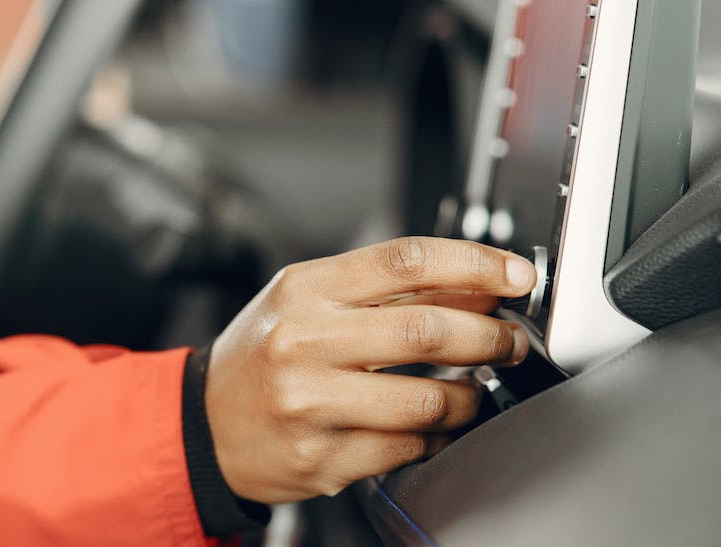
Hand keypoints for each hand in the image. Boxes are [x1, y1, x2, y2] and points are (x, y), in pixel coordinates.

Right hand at [205, 236, 535, 502]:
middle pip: (424, 330)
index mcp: (305, 290)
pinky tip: (436, 427)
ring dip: (470, 397)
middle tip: (510, 341)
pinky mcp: (321, 458)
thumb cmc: (265, 355)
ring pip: (424, 400)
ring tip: (475, 391)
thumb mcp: (312, 301)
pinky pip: (407, 448)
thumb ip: (389, 290)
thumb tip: (477, 281)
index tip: (515, 275)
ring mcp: (310, 404)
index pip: (405, 261)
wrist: (205, 424)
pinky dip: (437, 437)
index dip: (475, 263)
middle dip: (488, 336)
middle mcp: (303, 342)